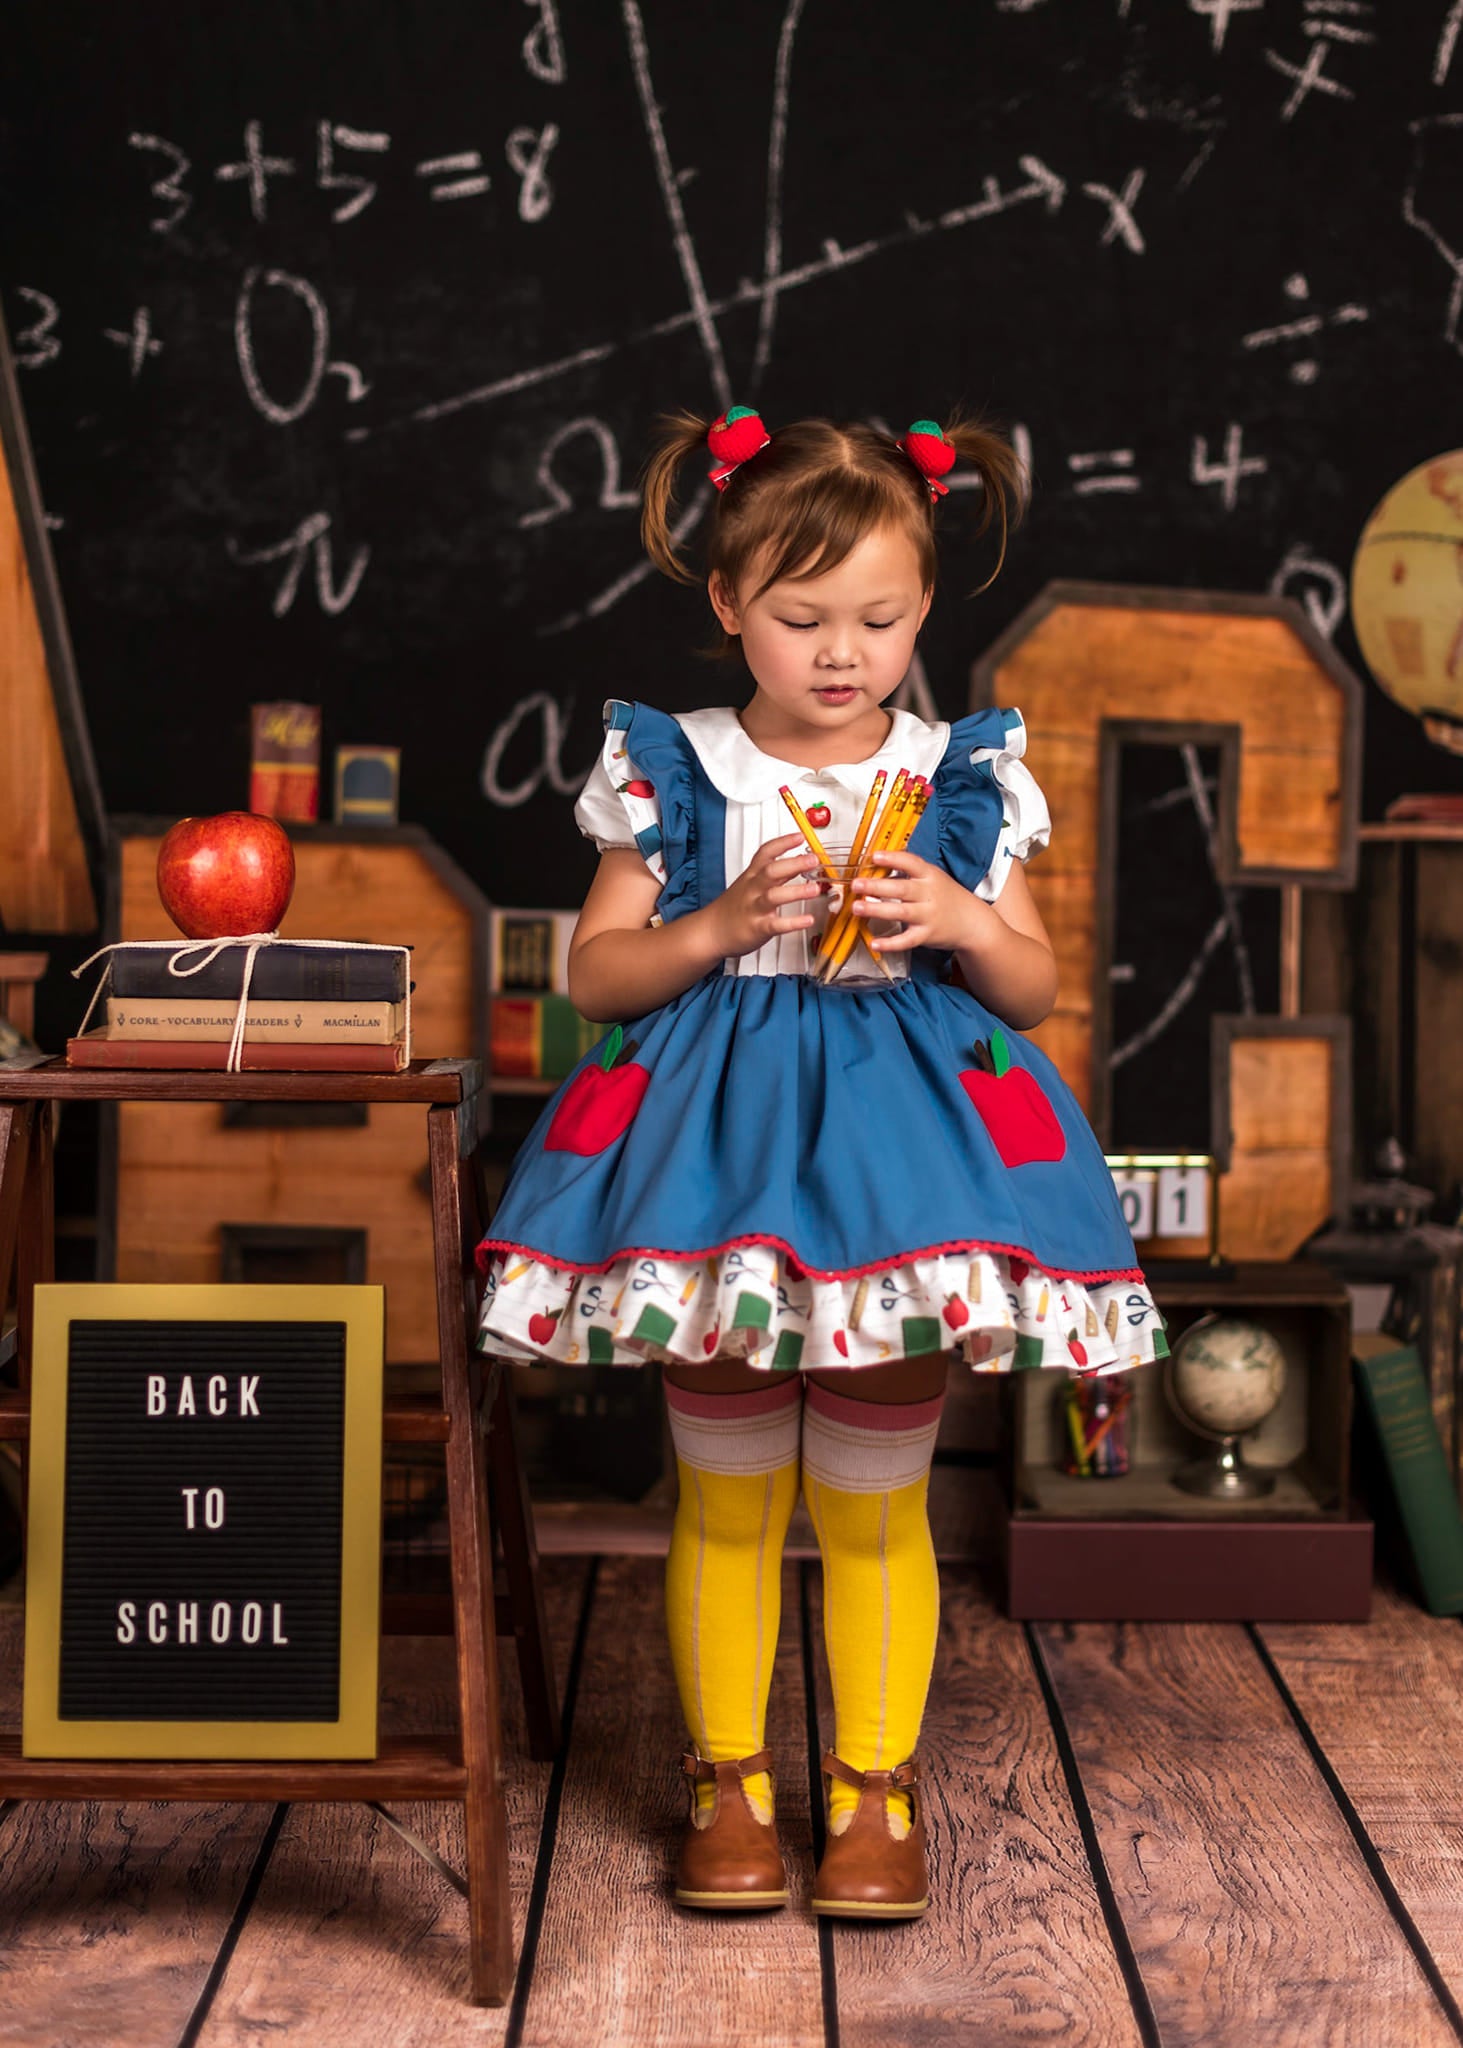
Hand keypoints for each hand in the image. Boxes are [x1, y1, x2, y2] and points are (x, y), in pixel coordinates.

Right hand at [708, 832, 822, 958]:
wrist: (711, 931)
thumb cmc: (733, 907)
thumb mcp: (751, 884)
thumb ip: (777, 873)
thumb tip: (799, 861)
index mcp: (752, 876)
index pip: (766, 853)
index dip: (783, 843)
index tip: (800, 836)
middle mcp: (753, 889)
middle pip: (771, 871)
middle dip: (793, 864)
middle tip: (814, 860)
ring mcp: (755, 908)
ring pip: (774, 896)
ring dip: (796, 892)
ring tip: (815, 889)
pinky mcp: (757, 928)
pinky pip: (776, 924)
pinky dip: (793, 923)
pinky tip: (808, 920)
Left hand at [850, 847, 986, 954]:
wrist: (973, 922)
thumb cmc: (948, 897)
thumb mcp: (933, 878)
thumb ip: (909, 872)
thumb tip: (877, 865)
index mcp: (930, 876)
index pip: (911, 863)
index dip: (893, 859)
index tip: (874, 856)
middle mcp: (929, 894)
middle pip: (902, 888)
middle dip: (877, 886)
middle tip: (857, 884)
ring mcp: (928, 916)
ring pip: (901, 912)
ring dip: (877, 910)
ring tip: (857, 907)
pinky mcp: (926, 935)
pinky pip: (906, 940)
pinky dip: (890, 943)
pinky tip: (874, 943)